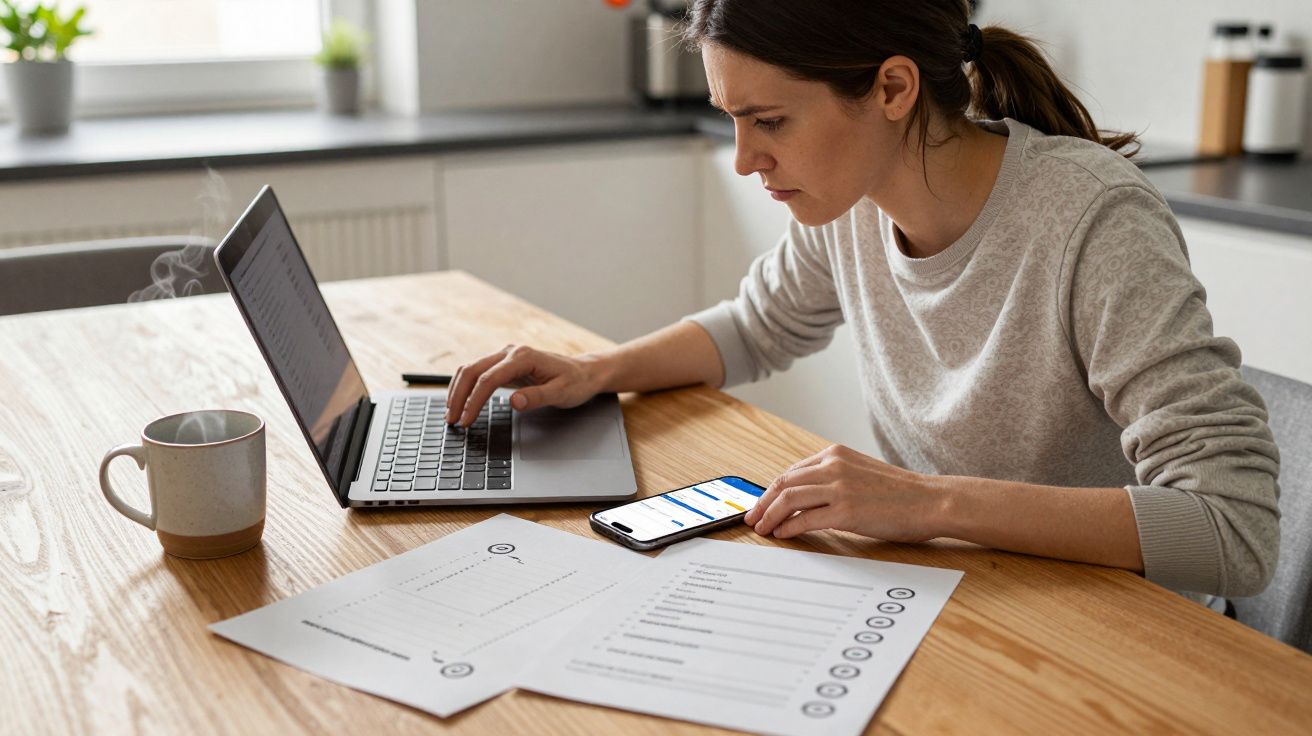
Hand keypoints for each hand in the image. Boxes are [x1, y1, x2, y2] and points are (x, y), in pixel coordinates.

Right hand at [444, 344, 606, 425]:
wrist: (585, 372)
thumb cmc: (576, 382)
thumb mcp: (562, 393)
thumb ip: (537, 397)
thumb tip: (514, 402)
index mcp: (523, 357)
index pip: (488, 379)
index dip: (474, 401)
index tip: (467, 420)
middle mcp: (511, 352)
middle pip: (473, 370)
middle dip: (458, 396)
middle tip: (452, 420)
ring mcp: (507, 356)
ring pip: (471, 369)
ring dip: (458, 390)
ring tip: (451, 414)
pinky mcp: (505, 364)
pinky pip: (479, 373)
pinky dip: (466, 387)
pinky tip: (462, 402)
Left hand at [743, 445, 944, 542]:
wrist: (931, 501)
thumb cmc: (901, 493)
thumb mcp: (862, 473)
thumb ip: (834, 478)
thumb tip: (806, 498)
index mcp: (836, 454)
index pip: (792, 471)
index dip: (772, 490)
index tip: (762, 504)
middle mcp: (833, 466)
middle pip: (783, 483)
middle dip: (762, 502)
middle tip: (751, 518)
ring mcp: (839, 487)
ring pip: (788, 499)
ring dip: (769, 516)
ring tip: (762, 529)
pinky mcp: (845, 510)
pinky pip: (804, 519)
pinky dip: (788, 527)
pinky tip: (782, 535)